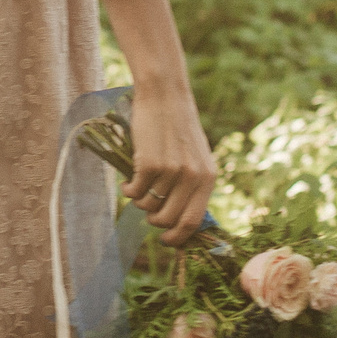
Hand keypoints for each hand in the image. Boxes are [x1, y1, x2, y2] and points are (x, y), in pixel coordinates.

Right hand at [123, 85, 215, 247]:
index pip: (193, 221)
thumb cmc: (178, 126)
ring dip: (140, 202)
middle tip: (148, 213)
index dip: (178, 237)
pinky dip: (128, 191)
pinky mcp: (149, 164)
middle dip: (155, 222)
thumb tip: (181, 219)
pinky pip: (134, 192)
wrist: (164, 96)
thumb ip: (194, 184)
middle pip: (169, 219)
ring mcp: (171, 171)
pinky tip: (128, 182)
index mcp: (208, 178)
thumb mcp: (196, 156)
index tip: (166, 241)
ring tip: (138, 188)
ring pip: (148, 206)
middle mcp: (192, 177)